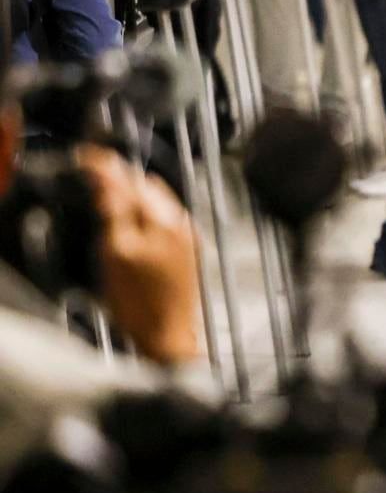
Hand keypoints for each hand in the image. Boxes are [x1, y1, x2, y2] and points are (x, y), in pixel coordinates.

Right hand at [76, 147, 202, 364]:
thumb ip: (115, 215)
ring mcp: (188, 237)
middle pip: (148, 186)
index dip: (106, 167)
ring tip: (113, 190)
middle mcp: (181, 223)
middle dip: (122, 176)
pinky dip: (148, 209)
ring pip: (159, 200)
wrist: (169, 334)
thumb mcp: (115, 254)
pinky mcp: (189, 251)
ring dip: (136, 191)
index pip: (131, 181)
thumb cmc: (138, 301)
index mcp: (163, 220)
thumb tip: (109, 185)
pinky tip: (136, 216)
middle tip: (97, 172)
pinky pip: (167, 217)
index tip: (88, 157)